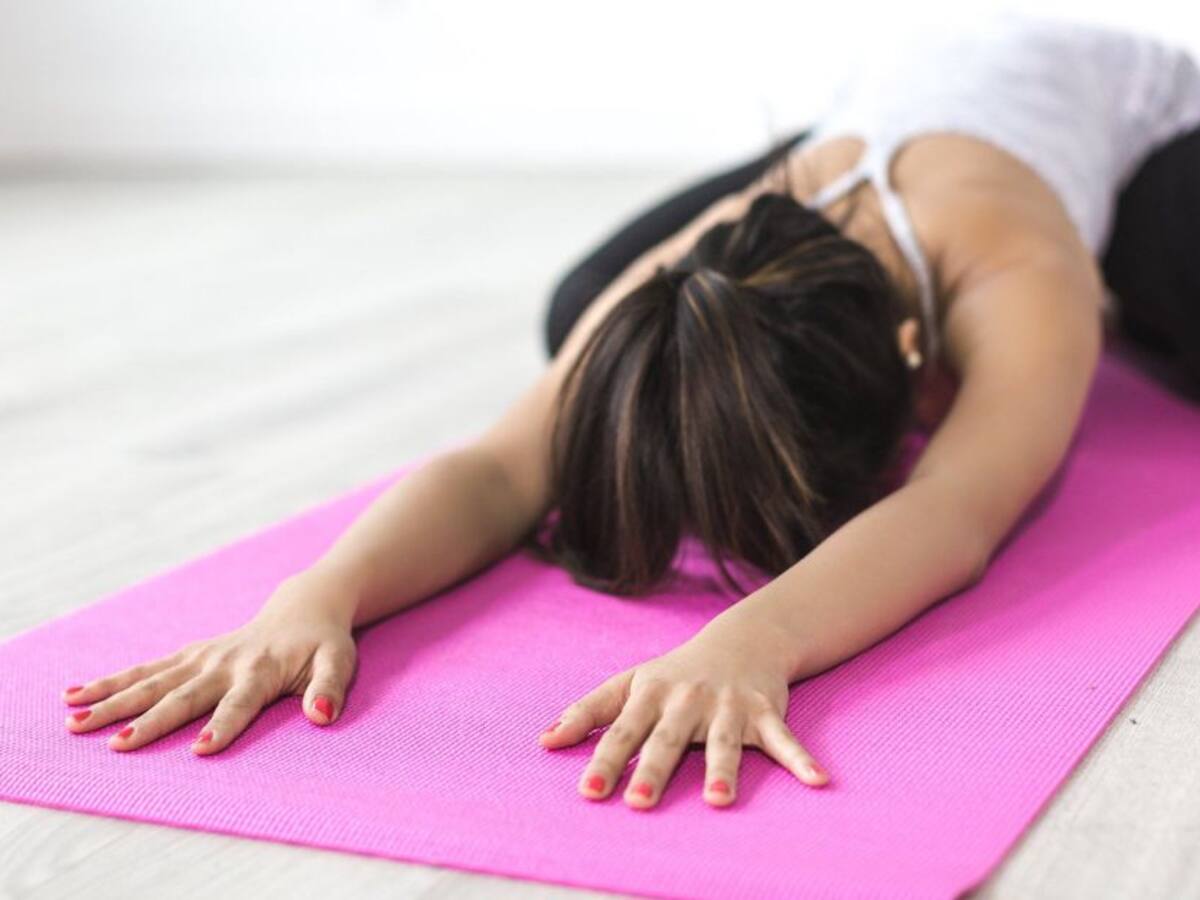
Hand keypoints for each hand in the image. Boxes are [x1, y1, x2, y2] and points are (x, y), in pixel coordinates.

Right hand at [60, 567, 359, 753]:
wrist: (303, 608)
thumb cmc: (323, 644)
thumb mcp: (339, 662)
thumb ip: (330, 688)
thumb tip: (321, 715)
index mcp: (261, 670)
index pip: (240, 704)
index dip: (222, 726)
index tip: (200, 749)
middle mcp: (224, 664)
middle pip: (183, 696)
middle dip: (150, 721)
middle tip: (117, 745)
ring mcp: (201, 658)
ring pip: (151, 681)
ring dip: (113, 701)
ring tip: (75, 722)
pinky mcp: (188, 655)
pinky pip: (144, 669)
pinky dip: (110, 682)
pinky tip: (74, 696)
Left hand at [538, 616, 829, 808]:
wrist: (741, 639)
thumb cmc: (675, 672)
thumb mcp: (629, 684)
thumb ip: (587, 713)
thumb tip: (544, 742)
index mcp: (650, 695)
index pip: (622, 731)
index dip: (604, 761)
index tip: (588, 791)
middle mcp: (687, 700)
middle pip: (668, 739)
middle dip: (654, 769)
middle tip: (639, 802)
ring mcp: (728, 706)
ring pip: (724, 742)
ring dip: (723, 771)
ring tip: (720, 802)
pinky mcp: (765, 712)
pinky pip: (784, 739)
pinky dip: (802, 759)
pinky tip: (818, 781)